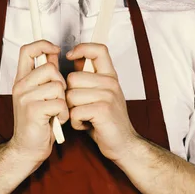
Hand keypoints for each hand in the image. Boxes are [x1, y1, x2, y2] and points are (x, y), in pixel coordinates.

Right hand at [9, 40, 68, 162]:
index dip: (43, 44)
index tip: (55, 50)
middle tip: (57, 99)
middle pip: (49, 67)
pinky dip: (63, 113)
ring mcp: (25, 97)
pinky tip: (56, 120)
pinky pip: (59, 102)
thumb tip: (53, 54)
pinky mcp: (33, 110)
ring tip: (56, 112)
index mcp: (22, 79)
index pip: (27, 50)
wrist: (27, 149)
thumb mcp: (40, 94)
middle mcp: (20, 86)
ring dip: (63, 101)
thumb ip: (46, 75)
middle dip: (61, 83)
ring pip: (57, 86)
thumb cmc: (36, 123)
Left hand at [65, 43, 139, 161]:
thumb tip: (74, 58)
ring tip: (84, 117)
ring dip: (72, 111)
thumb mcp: (100, 94)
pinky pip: (74, 111)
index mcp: (110, 76)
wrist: (125, 145)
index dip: (82, 48)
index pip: (98, 49)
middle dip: (69, 95)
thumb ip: (89, 78)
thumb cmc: (108, 121)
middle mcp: (111, 83)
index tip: (70, 55)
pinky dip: (75, 122)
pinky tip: (86, 125)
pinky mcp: (103, 110)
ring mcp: (108, 95)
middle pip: (73, 78)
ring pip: (71, 96)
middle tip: (80, 107)